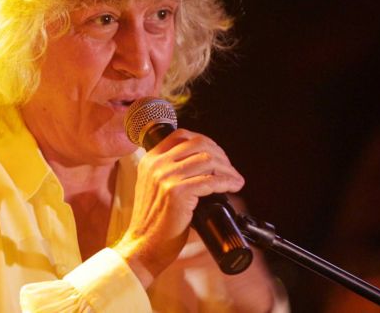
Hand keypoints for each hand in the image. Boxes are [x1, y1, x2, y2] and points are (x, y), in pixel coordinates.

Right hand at [113, 129, 244, 286]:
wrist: (143, 245)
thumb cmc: (154, 220)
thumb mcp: (155, 186)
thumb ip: (170, 170)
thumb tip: (205, 163)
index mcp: (150, 159)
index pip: (182, 135)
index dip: (206, 142)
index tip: (217, 156)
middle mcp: (156, 164)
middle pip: (198, 144)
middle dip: (220, 155)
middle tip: (230, 170)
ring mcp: (165, 177)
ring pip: (208, 160)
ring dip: (227, 169)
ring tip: (236, 180)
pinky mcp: (177, 193)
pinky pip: (211, 181)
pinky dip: (227, 182)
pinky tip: (233, 187)